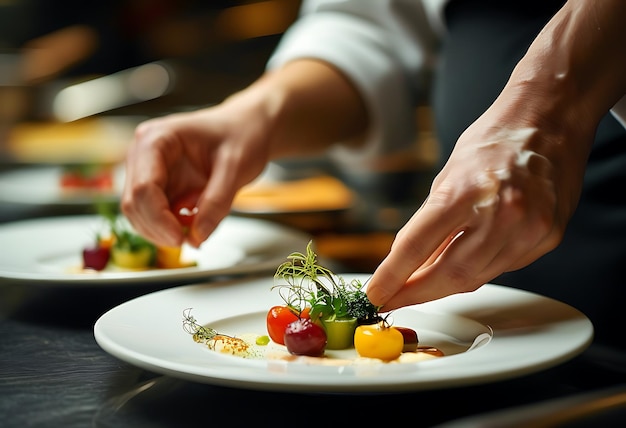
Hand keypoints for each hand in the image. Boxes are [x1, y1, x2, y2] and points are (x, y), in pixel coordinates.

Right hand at [121, 59, 368, 247]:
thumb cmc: (249, 132)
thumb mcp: (238, 166)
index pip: (139, 190)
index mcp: (157, 141)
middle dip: (158, 230)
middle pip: (132, 206)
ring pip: (141, 215)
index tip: (184, 240)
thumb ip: (216, 201)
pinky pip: (159, 215)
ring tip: (198, 232)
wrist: (259, 123)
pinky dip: (174, 228)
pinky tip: (196, 227)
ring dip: (165, 232)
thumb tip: (198, 237)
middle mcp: (147, 154)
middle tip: (192, 244)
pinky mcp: (167, 184)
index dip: (156, 222)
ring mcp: (154, 170)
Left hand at [366, 101, 592, 309]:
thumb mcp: (447, 176)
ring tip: (422, 283)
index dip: (392, 277)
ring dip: (444, 286)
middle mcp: (501, 212)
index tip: (377, 293)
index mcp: (466, 191)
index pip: (417, 246)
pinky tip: (464, 262)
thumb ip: (428, 223)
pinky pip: (502, 268)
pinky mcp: (547, 238)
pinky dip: (477, 270)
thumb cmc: (493, 142)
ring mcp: (529, 228)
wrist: (548, 120)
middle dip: (416, 293)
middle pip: (449, 274)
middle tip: (394, 299)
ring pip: (476, 278)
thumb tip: (409, 265)